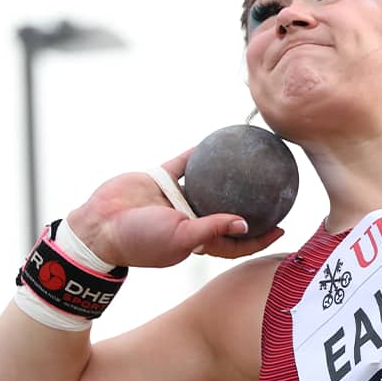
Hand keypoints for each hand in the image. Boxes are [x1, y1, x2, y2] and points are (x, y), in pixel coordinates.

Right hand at [65, 149, 284, 267]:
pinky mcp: (160, 180)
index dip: (259, 237)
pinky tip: (217, 139)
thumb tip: (246, 224)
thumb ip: (213, 229)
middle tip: (274, 190)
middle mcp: (189, 219)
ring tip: (250, 158)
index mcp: (197, 240)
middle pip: (226, 211)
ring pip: (208, 183)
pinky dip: (199, 153)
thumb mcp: (182, 238)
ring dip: (226, 173)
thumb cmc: (140, 240)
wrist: (99, 225)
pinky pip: (185, 163)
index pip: (235, 241)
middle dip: (249, 204)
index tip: (282, 228)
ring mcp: (175, 199)